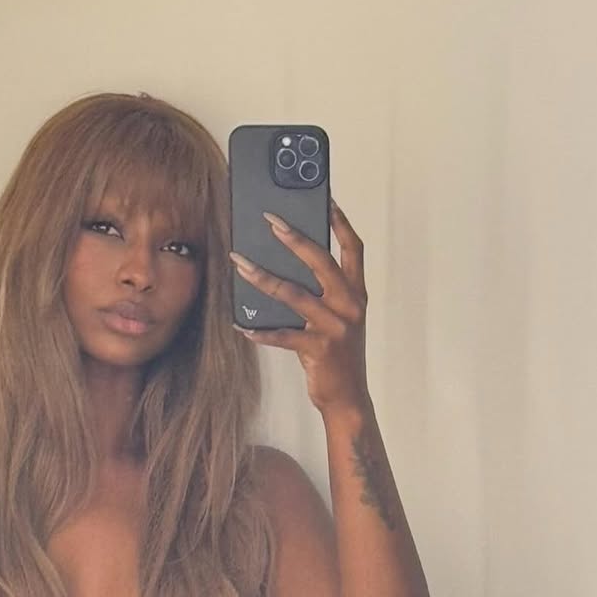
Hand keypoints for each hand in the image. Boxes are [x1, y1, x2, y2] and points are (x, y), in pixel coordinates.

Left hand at [229, 198, 369, 416]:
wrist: (348, 398)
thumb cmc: (339, 357)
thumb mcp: (338, 320)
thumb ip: (322, 296)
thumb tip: (284, 269)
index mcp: (356, 295)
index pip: (353, 249)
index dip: (340, 222)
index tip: (326, 199)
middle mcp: (349, 306)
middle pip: (321, 262)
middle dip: (294, 237)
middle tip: (271, 220)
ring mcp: (334, 327)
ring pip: (294, 294)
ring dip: (262, 277)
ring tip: (240, 263)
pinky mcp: (318, 349)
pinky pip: (283, 335)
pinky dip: (260, 330)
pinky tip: (243, 325)